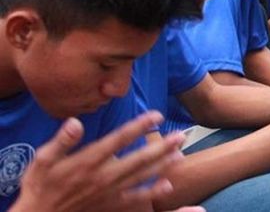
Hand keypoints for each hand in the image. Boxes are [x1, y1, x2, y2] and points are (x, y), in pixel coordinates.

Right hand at [11, 111, 187, 211]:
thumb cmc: (40, 186)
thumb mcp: (42, 160)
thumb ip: (61, 141)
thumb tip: (75, 122)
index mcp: (88, 161)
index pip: (119, 139)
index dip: (139, 126)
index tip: (157, 115)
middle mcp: (103, 176)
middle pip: (139, 159)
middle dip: (162, 146)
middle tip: (181, 135)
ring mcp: (109, 192)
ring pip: (142, 176)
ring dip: (163, 165)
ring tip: (180, 154)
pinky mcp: (110, 205)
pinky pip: (135, 199)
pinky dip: (152, 192)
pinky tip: (167, 185)